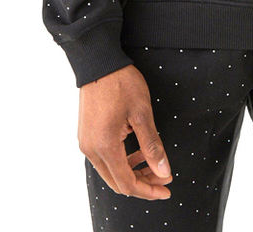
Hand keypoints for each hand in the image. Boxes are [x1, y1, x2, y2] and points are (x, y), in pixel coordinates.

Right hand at [78, 64, 172, 199]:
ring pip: (110, 171)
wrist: (99, 62)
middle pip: (117, 182)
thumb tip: (163, 171)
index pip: (127, 184)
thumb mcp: (142, 113)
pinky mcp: (86, 134)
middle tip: (163, 176)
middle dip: (142, 182)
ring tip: (153, 163)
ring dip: (132, 171)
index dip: (148, 190)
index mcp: (105, 146)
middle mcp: (91, 149)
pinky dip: (122, 160)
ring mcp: (86, 142)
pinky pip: (104, 158)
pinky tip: (137, 150)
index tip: (166, 188)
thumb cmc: (121, 83)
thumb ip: (152, 145)